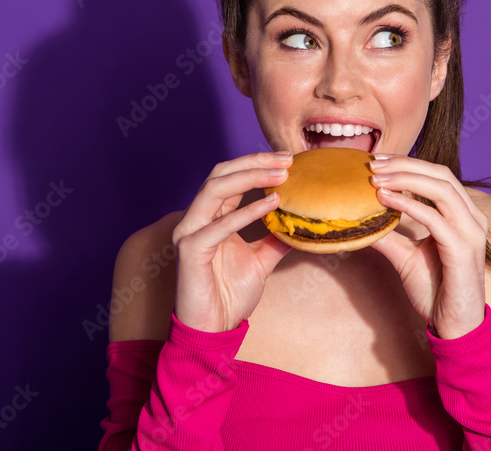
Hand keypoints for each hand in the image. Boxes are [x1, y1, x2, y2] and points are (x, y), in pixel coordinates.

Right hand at [171, 151, 293, 332]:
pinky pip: (219, 224)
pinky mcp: (190, 251)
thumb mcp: (262, 260)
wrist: (213, 330)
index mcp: (210, 217)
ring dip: (251, 177)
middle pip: (222, 174)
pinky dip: (247, 211)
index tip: (289, 159)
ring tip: (281, 174)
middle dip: (255, 162)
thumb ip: (276, 238)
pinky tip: (272, 203)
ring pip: (216, 189)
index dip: (258, 164)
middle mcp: (196, 219)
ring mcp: (189, 232)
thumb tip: (301, 221)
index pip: (231, 177)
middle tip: (287, 159)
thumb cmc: (230, 296)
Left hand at [367, 154, 488, 339]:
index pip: (437, 175)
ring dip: (406, 179)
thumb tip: (359, 221)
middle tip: (372, 165)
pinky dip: (409, 205)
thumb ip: (389, 236)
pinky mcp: (463, 251)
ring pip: (441, 189)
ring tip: (376, 180)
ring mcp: (471, 233)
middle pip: (440, 174)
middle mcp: (472, 218)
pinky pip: (435, 219)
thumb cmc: (436, 291)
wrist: (454, 327)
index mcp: (463, 215)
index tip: (377, 162)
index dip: (408, 163)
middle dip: (404, 164)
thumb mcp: (406, 258)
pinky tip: (386, 201)